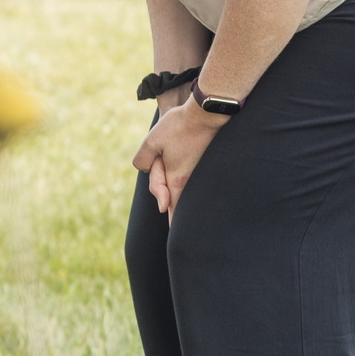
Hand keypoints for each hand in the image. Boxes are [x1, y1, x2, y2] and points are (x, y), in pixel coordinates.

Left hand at [131, 101, 229, 219]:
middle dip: (171, 204)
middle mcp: (193, 180)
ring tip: (177, 171)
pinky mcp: (209, 164)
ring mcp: (204, 173)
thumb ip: (144, 161)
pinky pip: (197, 179)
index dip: (172, 227)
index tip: (178, 244)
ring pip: (188, 189)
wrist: (208, 111)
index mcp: (178, 179)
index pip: (173, 211)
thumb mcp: (152, 141)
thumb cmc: (180, 125)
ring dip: (178, 187)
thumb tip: (147, 173)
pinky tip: (186, 167)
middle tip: (169, 192)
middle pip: (179, 201)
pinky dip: (189, 180)